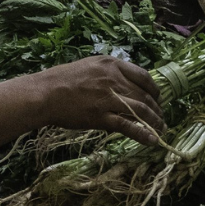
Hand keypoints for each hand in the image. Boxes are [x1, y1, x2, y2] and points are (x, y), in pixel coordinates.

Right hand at [29, 56, 164, 145]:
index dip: (153, 88)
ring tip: (160, 129)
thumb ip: (109, 74)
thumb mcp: (89, 67)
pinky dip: (143, 134)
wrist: (44, 93)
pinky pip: (128, 126)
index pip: (143, 76)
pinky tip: (152, 140)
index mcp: (111, 65)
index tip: (157, 97)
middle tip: (160, 117)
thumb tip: (123, 87)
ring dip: (155, 121)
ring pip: (141, 110)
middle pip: (144, 95)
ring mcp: (109, 98)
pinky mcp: (102, 117)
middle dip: (156, 108)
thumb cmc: (61, 79)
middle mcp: (114, 79)